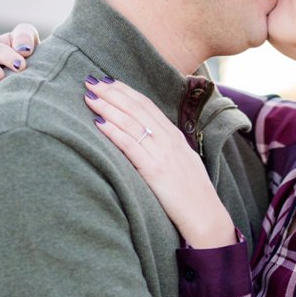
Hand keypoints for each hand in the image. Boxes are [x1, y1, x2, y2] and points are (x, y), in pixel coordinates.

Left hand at [83, 76, 235, 247]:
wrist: (206, 216)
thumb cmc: (191, 194)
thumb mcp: (180, 163)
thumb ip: (164, 149)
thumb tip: (145, 140)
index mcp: (174, 136)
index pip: (147, 106)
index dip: (126, 91)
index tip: (107, 81)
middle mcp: (168, 139)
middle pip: (136, 108)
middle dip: (112, 93)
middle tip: (91, 81)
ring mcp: (163, 153)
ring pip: (131, 122)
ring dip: (108, 107)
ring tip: (89, 96)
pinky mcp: (155, 170)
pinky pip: (131, 145)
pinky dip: (114, 132)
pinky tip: (98, 123)